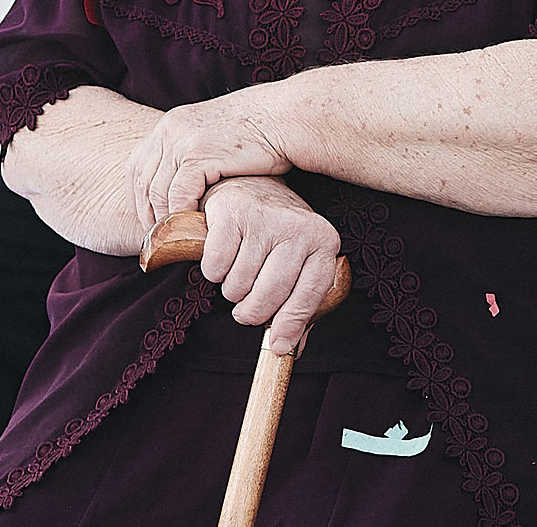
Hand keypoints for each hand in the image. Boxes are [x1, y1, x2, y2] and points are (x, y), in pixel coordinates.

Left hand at [128, 90, 292, 228]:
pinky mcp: (199, 154)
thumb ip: (193, 155)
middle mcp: (171, 129)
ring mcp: (183, 140)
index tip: (150, 220)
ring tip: (176, 239)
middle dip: (147, 213)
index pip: (137, 167)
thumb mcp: (215, 137)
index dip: (138, 198)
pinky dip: (182, 215)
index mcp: (171, 123)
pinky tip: (194, 227)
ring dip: (164, 220)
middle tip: (158, 238)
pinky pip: (178, 195)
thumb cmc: (262, 131)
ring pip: (157, 192)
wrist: (288, 117)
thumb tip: (179, 188)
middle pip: (141, 181)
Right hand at [193, 176, 343, 355]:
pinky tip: (224, 255)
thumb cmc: (278, 236)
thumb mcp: (299, 265)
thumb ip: (298, 307)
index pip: (308, 297)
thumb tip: (288, 350)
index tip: (276, 346)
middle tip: (245, 305)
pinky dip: (213, 271)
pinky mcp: (233, 213)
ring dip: (232, 289)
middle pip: (267, 298)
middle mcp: (299, 228)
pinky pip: (214, 268)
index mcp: (324, 242)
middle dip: (250, 313)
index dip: (290, 326)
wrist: (253, 187)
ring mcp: (266, 218)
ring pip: (237, 286)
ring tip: (239, 270)